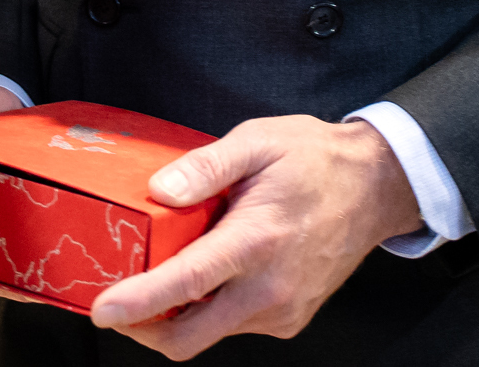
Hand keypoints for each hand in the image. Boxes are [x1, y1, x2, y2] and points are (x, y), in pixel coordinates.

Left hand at [90, 115, 420, 359]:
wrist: (375, 188)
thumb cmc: (314, 160)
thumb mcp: (256, 142)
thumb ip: (204, 166)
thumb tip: (159, 190)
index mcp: (257, 240)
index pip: (187, 282)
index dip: (139, 302)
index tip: (103, 310)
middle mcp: (270, 288)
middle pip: (189, 336)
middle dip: (144, 328)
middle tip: (116, 301)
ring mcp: (282, 310)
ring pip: (209, 332)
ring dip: (179, 312)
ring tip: (174, 265)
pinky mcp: (288, 319)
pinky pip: (233, 324)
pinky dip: (210, 307)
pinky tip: (212, 269)